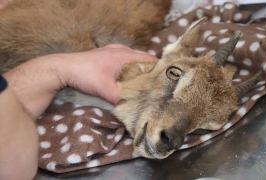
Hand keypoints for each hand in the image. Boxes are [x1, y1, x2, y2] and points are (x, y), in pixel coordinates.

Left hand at [4, 44, 156, 118]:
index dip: (160, 69)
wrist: (63, 68)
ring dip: (139, 68)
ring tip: (144, 83)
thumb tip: (135, 110)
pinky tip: (127, 78)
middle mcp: (122, 50)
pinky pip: (124, 59)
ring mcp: (112, 50)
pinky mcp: (105, 54)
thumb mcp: (106, 90)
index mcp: (125, 55)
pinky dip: (129, 67)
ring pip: (133, 58)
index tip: (166, 81)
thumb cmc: (86, 75)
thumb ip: (121, 99)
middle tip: (156, 85)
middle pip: (143, 58)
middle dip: (151, 70)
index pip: (150, 59)